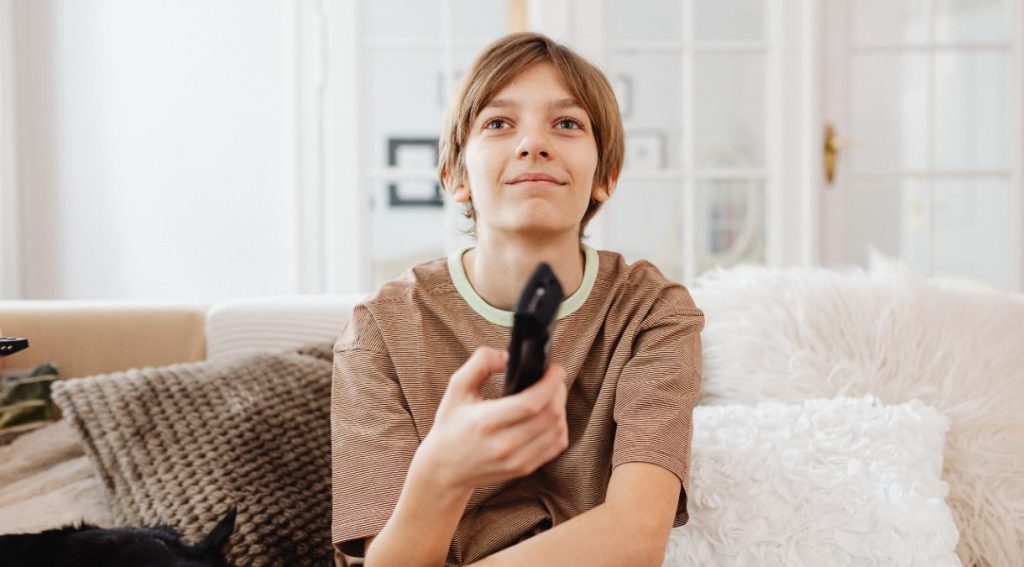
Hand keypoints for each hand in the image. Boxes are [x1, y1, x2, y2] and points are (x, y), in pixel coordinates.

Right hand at [411, 346, 568, 493]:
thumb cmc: (451, 424)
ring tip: (551, 397)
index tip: (555, 370)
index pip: (530, 403)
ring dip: (561, 409)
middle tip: (553, 380)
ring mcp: (516, 460)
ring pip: (557, 430)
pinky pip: (556, 445)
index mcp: (486, 422)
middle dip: (558, 392)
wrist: (445, 468)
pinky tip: (548, 418)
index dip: (550, 383)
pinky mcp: (524, 468)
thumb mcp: (457, 387)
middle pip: (550, 416)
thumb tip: (508, 356)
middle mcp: (503, 445)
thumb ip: (480, 363)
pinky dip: (559, 427)